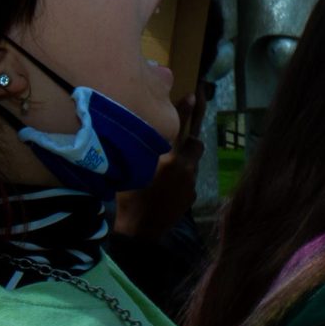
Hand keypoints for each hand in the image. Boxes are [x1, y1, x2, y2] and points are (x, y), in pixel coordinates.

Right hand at [114, 91, 205, 241]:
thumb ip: (145, 149)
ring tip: (170, 161)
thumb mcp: (131, 168)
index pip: (179, 127)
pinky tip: (167, 183)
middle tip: (193, 113)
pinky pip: (190, 177)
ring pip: (193, 160)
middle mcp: (184, 167)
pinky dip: (182, 174)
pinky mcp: (193, 194)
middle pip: (196, 141)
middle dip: (193, 130)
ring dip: (186, 156)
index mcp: (167, 158)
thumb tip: (148, 132)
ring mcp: (191, 182)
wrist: (140, 230)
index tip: (194, 94)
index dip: (187, 109)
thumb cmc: (128, 197)